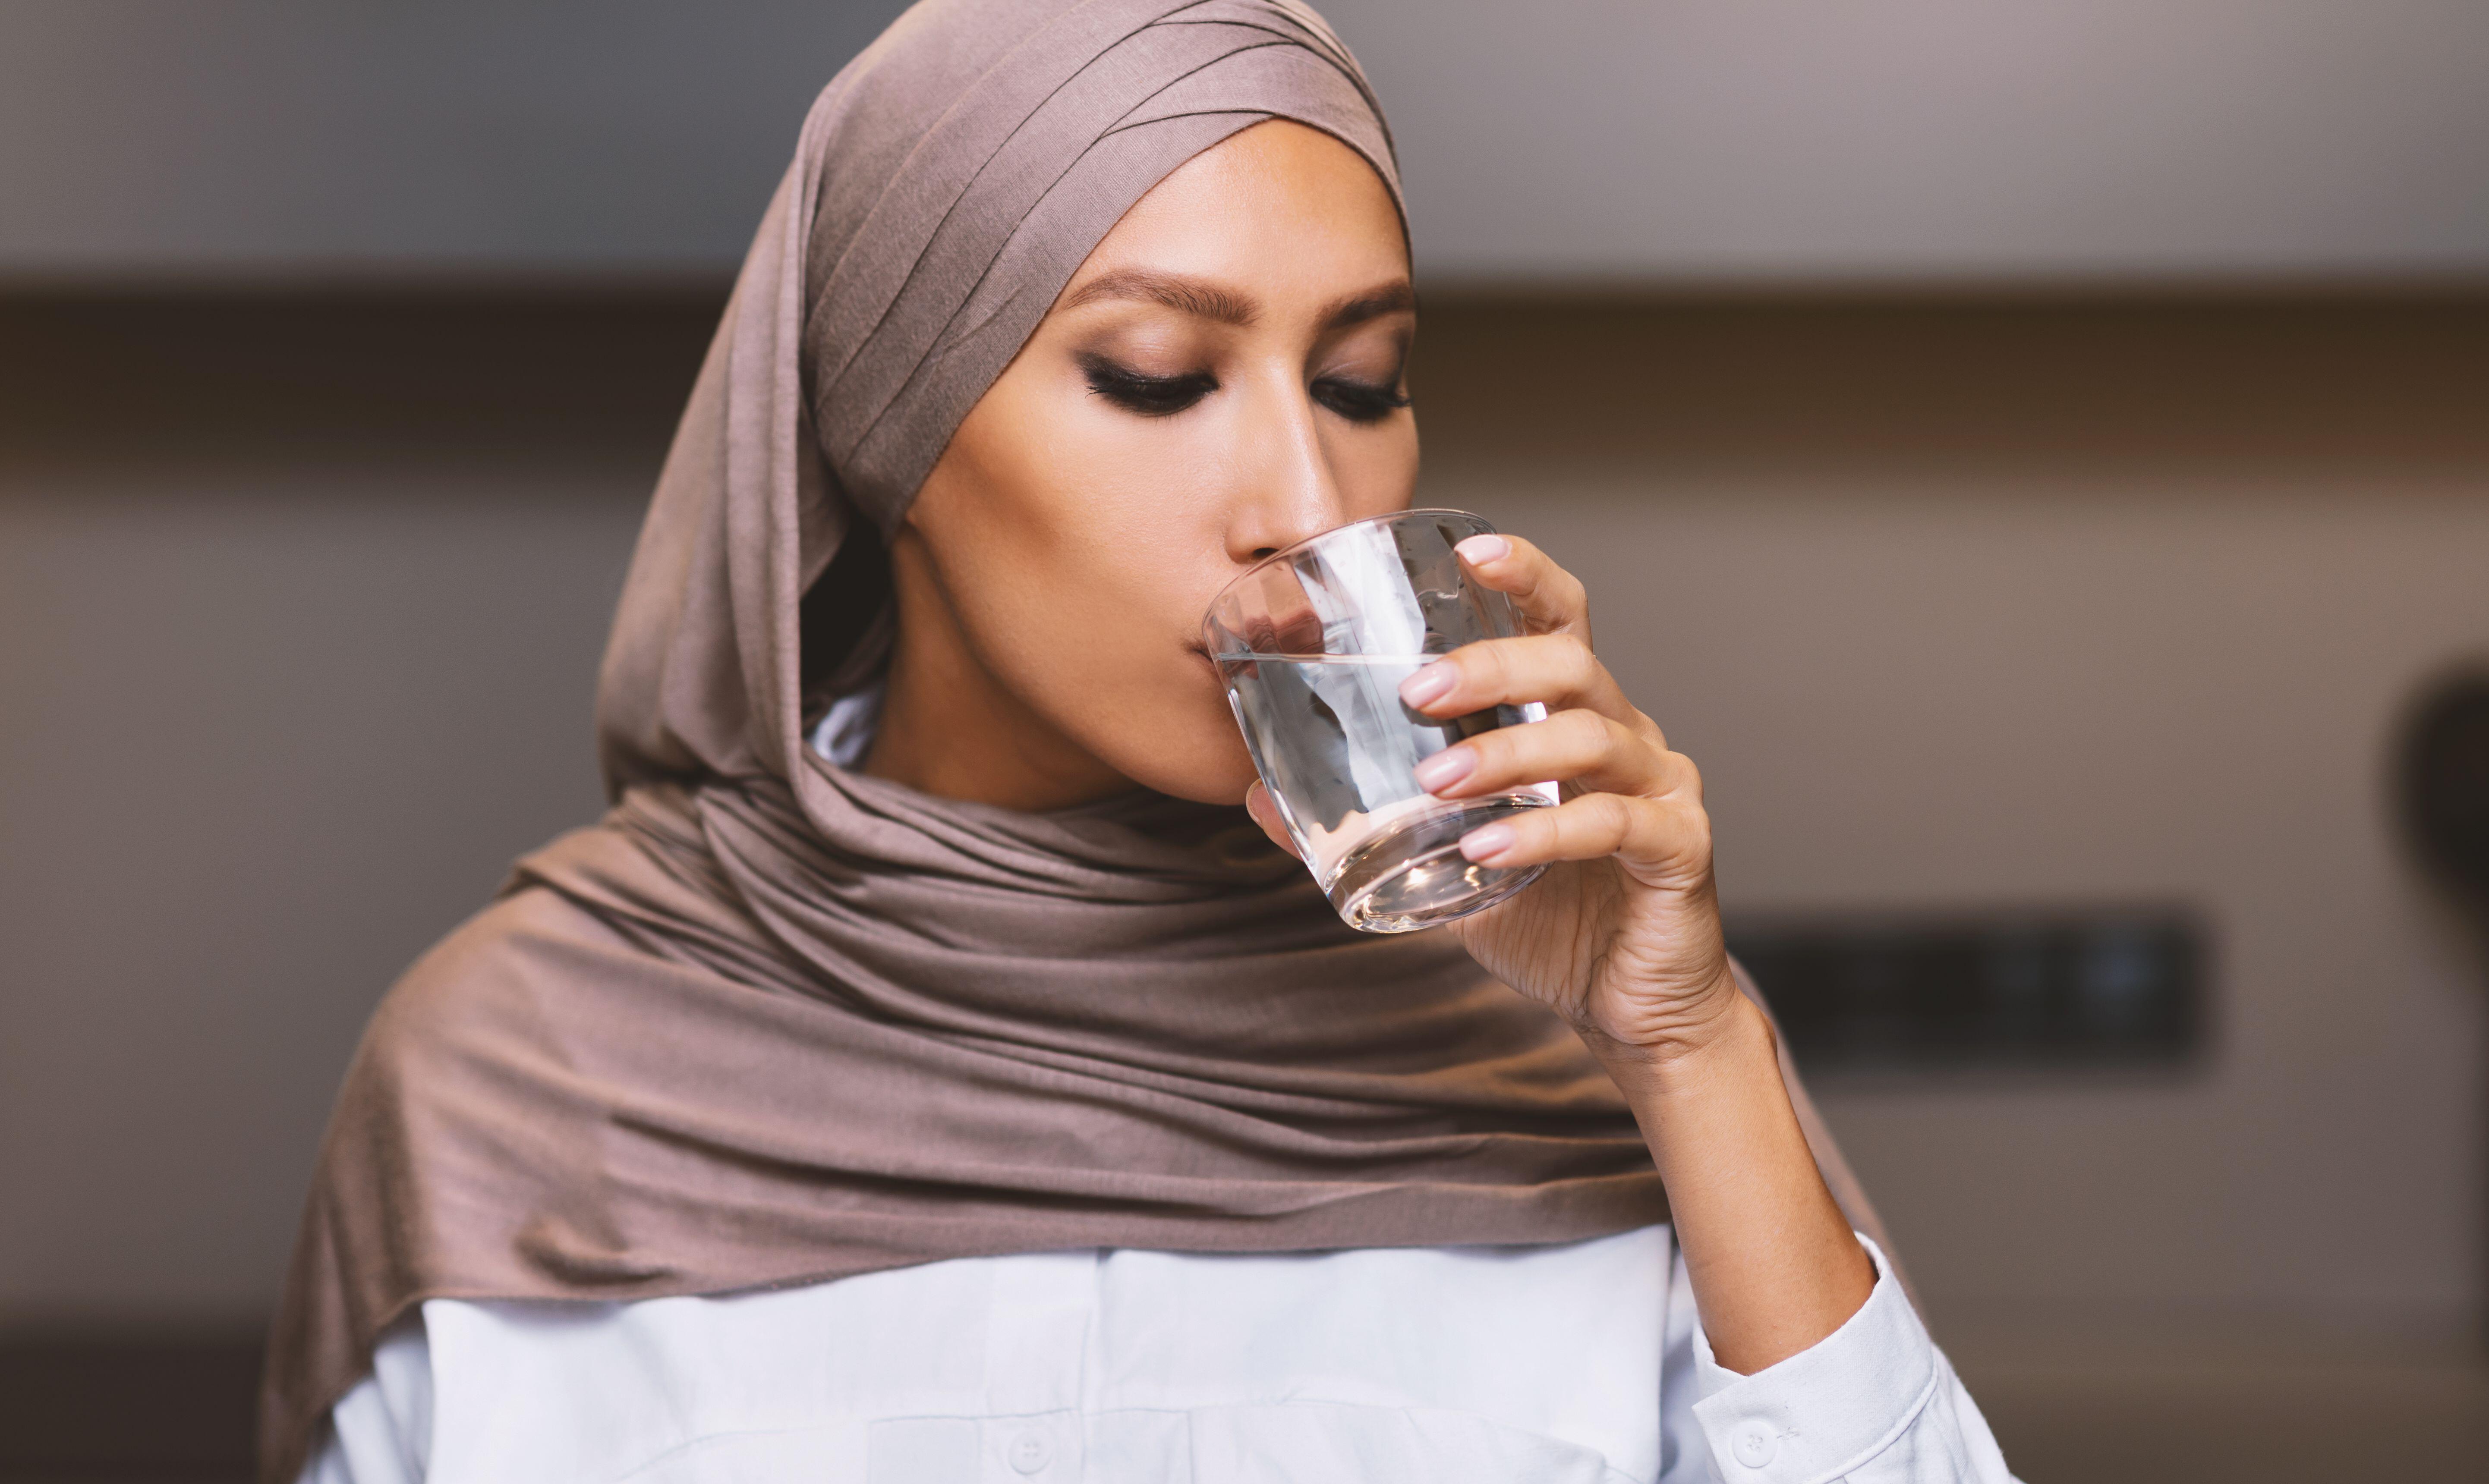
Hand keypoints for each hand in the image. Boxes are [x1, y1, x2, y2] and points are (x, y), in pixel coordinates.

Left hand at [1246, 532, 1741, 1061]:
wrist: (1632, 1006)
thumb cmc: (1546, 918)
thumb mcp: (1443, 864)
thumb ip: (1368, 826)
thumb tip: (1257, 797)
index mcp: (1573, 718)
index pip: (1560, 620)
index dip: (1524, 574)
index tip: (1469, 550)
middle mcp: (1627, 736)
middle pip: (1572, 664)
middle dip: (1492, 668)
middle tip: (1417, 692)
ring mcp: (1662, 788)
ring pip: (1591, 739)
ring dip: (1507, 754)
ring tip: (1436, 784)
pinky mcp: (1681, 849)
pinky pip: (1615, 825)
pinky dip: (1546, 831)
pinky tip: (1487, 851)